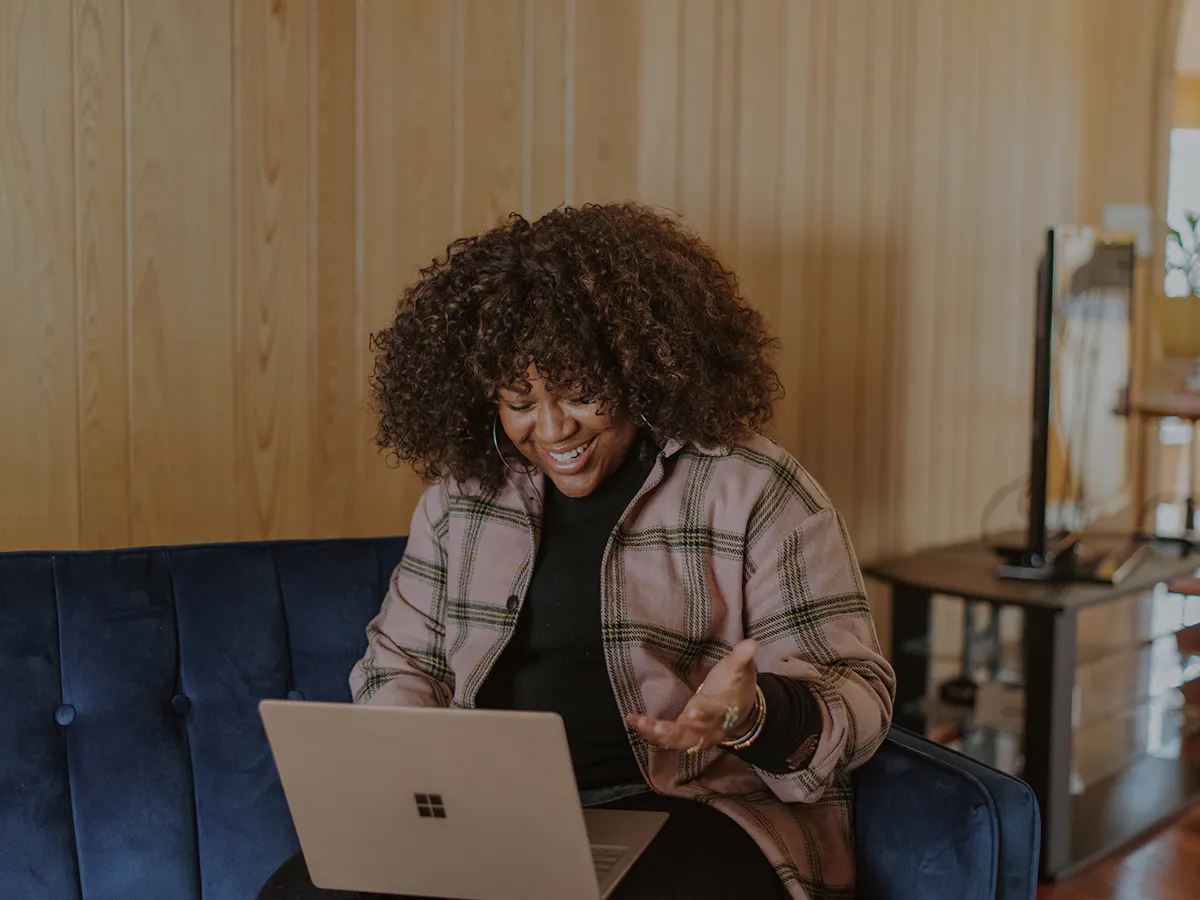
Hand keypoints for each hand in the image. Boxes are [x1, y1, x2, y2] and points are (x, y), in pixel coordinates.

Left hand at [626, 639, 758, 752]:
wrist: (741, 712)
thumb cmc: (736, 686)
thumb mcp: (741, 670)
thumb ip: (742, 658)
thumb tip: (751, 643)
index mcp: (726, 710)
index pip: (716, 714)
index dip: (705, 714)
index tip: (693, 712)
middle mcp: (711, 728)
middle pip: (695, 735)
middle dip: (676, 732)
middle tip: (658, 728)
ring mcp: (697, 734)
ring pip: (679, 740)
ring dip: (658, 735)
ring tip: (640, 723)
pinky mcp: (684, 734)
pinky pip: (668, 738)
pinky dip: (651, 733)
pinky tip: (634, 721)